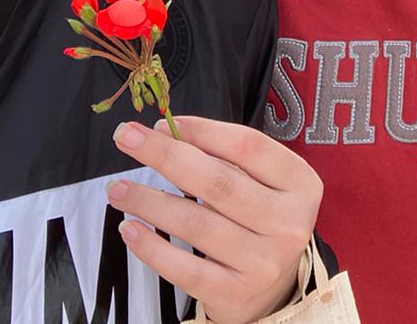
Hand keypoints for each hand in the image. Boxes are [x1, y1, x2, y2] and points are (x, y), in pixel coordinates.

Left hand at [109, 117, 321, 323]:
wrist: (275, 291)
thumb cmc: (260, 221)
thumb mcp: (263, 184)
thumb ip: (228, 159)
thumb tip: (167, 133)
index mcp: (300, 183)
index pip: (248, 146)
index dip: (202, 130)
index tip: (161, 123)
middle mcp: (288, 222)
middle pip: (219, 182)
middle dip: (166, 156)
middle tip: (126, 137)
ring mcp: (264, 261)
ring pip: (197, 224)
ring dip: (149, 202)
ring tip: (117, 189)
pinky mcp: (236, 293)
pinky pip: (186, 269)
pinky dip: (153, 248)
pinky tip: (129, 229)